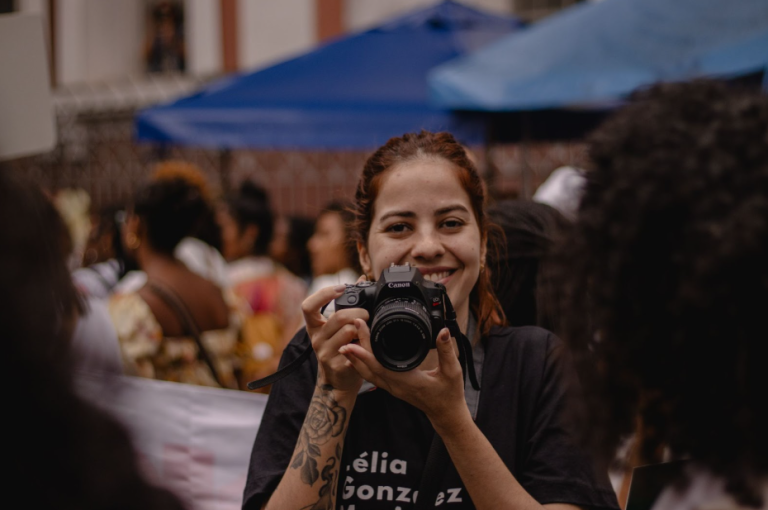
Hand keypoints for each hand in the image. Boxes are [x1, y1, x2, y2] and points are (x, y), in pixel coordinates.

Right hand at [302, 284, 369, 394]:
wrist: (338, 382)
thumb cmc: (340, 348)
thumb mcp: (338, 327)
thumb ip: (347, 303)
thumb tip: (361, 279)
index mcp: (314, 327)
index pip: (308, 306)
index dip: (324, 294)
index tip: (341, 289)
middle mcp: (316, 339)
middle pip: (339, 317)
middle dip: (359, 313)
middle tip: (367, 316)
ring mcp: (325, 354)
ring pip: (349, 331)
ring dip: (363, 329)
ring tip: (365, 332)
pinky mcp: (337, 366)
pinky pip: (356, 349)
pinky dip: (365, 344)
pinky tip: (365, 346)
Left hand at [339, 321, 468, 429]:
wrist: (445, 414)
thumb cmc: (449, 394)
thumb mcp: (452, 371)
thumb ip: (447, 350)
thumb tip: (442, 331)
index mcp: (407, 381)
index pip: (380, 366)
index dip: (365, 353)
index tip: (355, 337)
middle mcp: (395, 385)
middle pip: (368, 366)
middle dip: (357, 347)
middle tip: (352, 326)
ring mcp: (392, 387)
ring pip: (367, 372)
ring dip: (356, 357)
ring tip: (347, 339)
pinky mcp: (392, 387)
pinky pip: (371, 375)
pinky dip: (362, 363)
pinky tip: (357, 354)